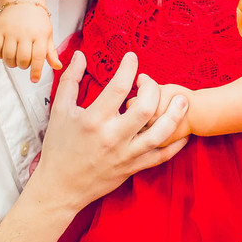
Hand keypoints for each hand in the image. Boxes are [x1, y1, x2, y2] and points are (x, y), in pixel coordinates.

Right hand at [0, 2, 60, 81]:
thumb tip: (58, 66)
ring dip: (11, 63)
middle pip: (23, 59)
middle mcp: (25, 33)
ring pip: (9, 56)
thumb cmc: (37, 19)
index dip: (36, 71)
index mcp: (40, 35)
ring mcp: (11, 31)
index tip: (34, 79)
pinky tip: (4, 53)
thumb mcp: (47, 34)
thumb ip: (51, 52)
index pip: (39, 57)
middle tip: (24, 63)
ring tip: (14, 59)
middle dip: (23, 66)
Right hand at [28, 51, 189, 212]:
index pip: (117, 88)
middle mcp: (112, 137)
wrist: (60, 187)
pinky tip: (182, 131)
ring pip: (159, 133)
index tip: (132, 58)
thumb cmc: (59, 147)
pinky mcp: (133, 168)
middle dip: (153, 89)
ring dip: (175, 115)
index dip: (128, 68)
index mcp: (93, 120)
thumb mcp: (60, 110)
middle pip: (145, 108)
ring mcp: (125, 154)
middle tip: (148, 81)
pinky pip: (161, 156)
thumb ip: (70, 80)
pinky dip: (175, 144)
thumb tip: (81, 54)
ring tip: (182, 100)